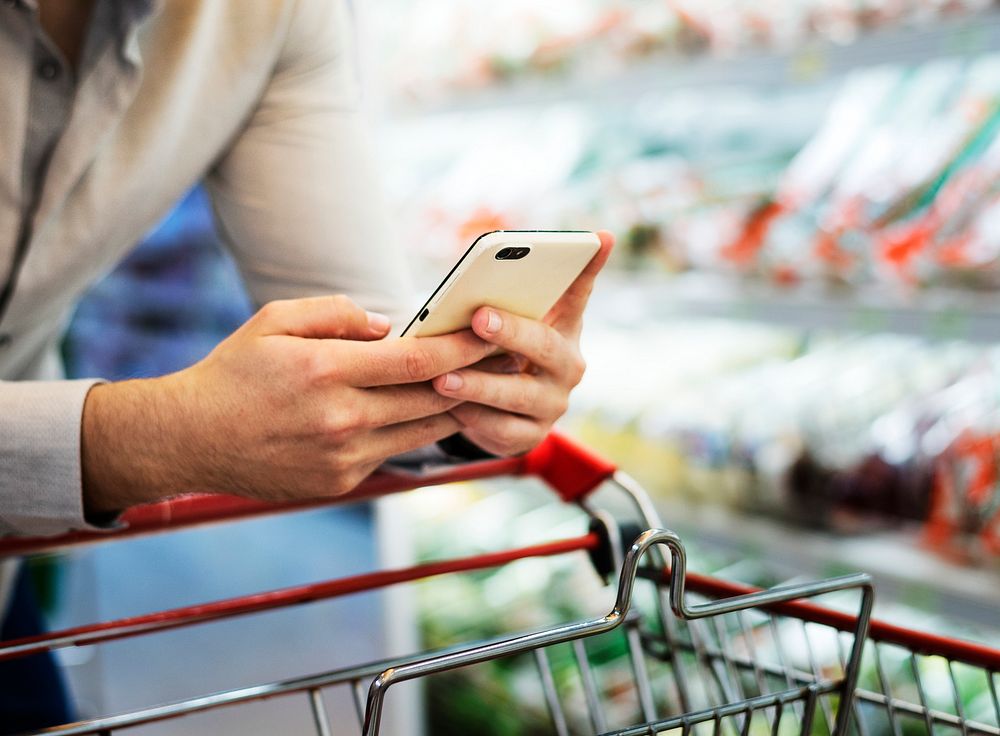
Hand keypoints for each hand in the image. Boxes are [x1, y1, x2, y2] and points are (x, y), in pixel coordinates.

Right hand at [82, 295, 494, 513]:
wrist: (190, 440)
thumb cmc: (233, 372)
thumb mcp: (274, 321)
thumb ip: (335, 313)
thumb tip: (388, 324)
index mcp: (325, 371)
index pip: (415, 359)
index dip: (463, 347)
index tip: (495, 334)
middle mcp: (341, 419)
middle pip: (431, 398)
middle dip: (475, 377)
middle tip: (508, 358)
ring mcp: (342, 457)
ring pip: (422, 431)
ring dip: (455, 407)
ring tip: (485, 384)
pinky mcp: (340, 481)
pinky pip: (393, 452)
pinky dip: (414, 430)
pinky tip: (430, 411)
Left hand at [431, 231, 613, 455]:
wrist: (496, 414)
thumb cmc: (499, 354)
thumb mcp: (507, 324)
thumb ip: (503, 298)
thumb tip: (479, 274)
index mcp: (565, 329)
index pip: (579, 292)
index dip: (590, 266)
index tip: (600, 236)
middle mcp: (567, 366)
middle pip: (545, 346)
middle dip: (512, 331)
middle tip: (479, 317)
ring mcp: (552, 404)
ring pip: (518, 393)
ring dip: (479, 384)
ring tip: (443, 377)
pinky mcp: (530, 436)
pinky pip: (501, 427)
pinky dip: (473, 416)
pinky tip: (448, 405)